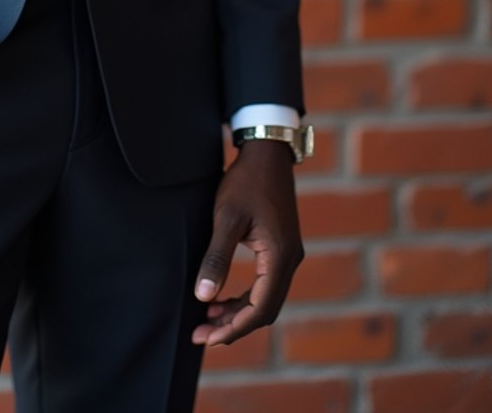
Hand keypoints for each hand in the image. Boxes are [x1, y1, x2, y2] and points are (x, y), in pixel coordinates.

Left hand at [192, 138, 303, 347]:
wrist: (267, 154)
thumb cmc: (246, 182)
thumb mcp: (226, 218)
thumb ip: (217, 257)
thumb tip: (203, 297)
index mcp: (280, 257)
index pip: (260, 309)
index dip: (234, 328)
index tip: (207, 337)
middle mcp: (290, 260)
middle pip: (264, 310)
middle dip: (233, 326)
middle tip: (201, 334)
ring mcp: (288, 255)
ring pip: (265, 299)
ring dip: (238, 313)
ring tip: (207, 319)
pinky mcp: (281, 248)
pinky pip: (265, 284)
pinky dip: (244, 297)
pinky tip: (221, 297)